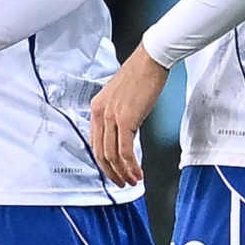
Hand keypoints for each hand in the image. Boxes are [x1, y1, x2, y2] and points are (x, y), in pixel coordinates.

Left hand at [89, 48, 169, 186]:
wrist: (150, 61)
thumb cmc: (140, 76)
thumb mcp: (121, 98)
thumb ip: (117, 116)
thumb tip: (124, 135)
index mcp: (96, 108)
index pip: (94, 142)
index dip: (103, 162)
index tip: (112, 171)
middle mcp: (99, 113)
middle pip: (100, 153)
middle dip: (111, 172)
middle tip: (122, 183)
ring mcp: (111, 117)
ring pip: (112, 155)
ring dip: (123, 172)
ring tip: (132, 181)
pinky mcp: (125, 120)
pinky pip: (125, 150)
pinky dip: (131, 165)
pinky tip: (138, 172)